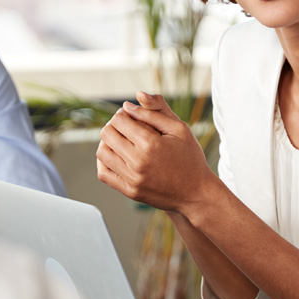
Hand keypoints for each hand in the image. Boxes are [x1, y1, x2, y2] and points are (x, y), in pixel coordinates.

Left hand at [96, 91, 215, 212]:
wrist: (196, 193)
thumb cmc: (190, 158)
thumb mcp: (179, 129)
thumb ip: (153, 113)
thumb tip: (127, 105)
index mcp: (150, 143)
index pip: (119, 120)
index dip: (122, 113)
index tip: (130, 115)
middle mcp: (138, 162)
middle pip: (107, 134)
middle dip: (114, 125)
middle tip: (125, 126)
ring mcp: (132, 179)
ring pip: (102, 153)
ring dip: (108, 143)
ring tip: (121, 141)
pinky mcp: (130, 191)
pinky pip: (104, 174)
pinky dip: (105, 162)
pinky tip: (116, 156)